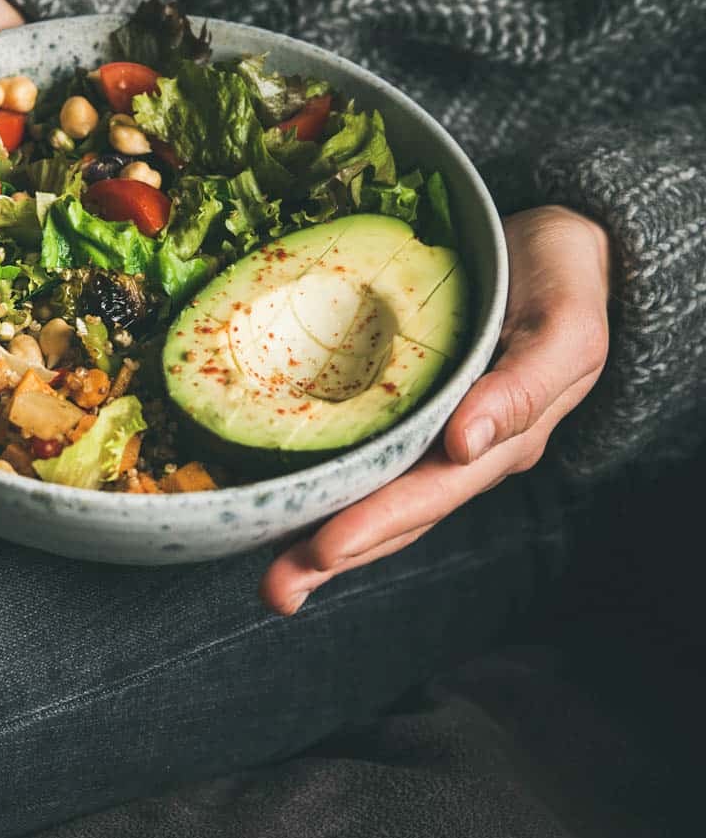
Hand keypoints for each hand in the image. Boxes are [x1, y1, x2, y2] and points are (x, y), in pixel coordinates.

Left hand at [259, 206, 611, 615]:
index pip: (431, 492)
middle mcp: (466, 450)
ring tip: (274, 580)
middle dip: (336, 555)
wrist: (562, 247)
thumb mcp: (565, 326)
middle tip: (277, 590)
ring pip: (377, 499)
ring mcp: (439, 436)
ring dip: (323, 540)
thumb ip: (525, 386)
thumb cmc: (564, 279)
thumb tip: (469, 443)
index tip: (324, 550)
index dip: (377, 523)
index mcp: (505, 439)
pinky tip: (285, 507)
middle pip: (397, 515)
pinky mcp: (413, 412)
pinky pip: (368, 459)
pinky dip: (328, 489)